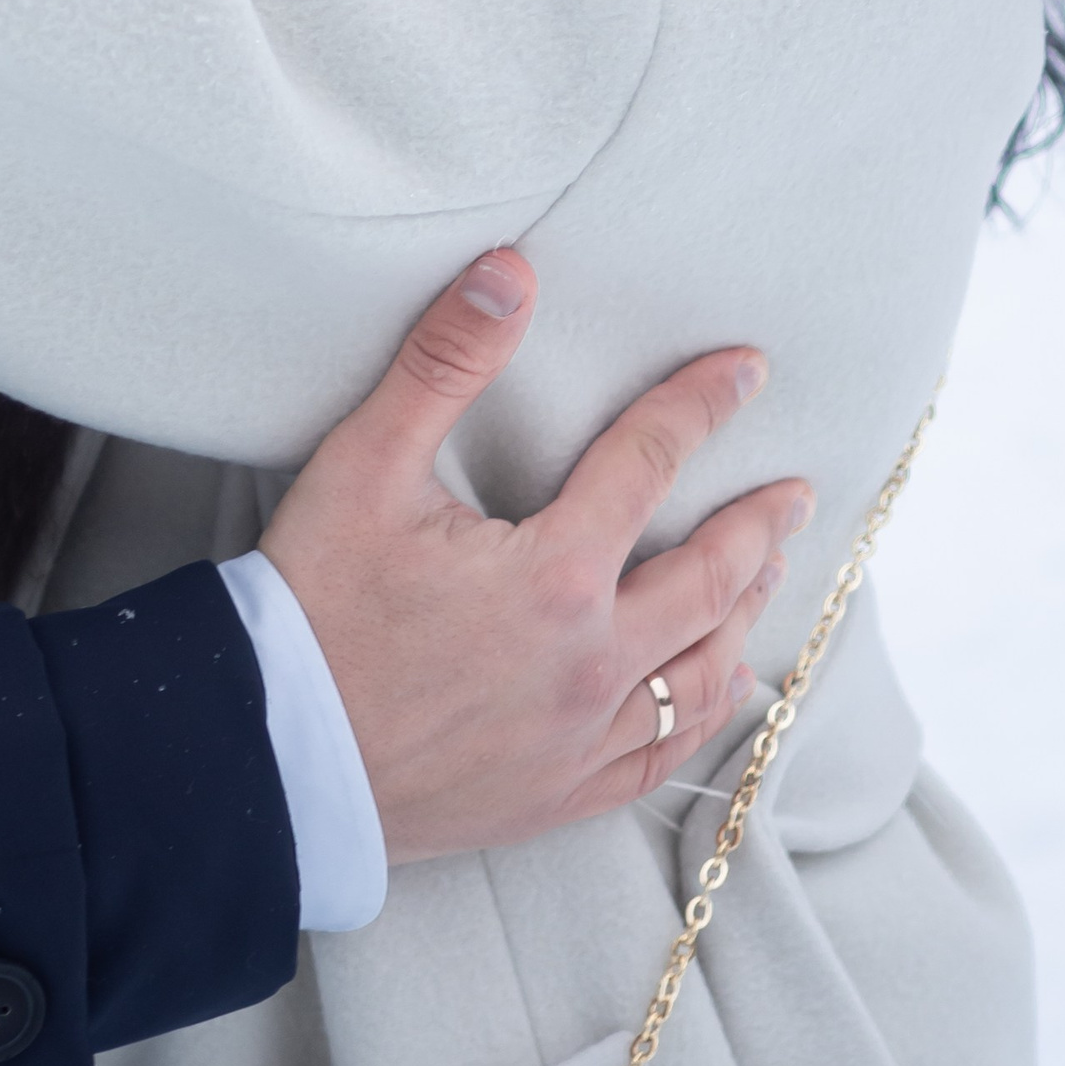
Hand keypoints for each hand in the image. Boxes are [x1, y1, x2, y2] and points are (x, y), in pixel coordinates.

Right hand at [261, 253, 811, 866]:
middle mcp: (591, 662)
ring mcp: (581, 738)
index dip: (700, 405)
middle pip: (710, 579)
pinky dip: (704, 712)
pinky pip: (662, 754)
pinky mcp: (559, 793)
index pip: (651, 463)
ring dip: (745, 613)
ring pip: (702, 673)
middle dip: (758, 525)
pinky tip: (718, 687)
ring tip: (768, 573)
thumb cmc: (312, 606)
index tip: (744, 372)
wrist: (270, 754)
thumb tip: (509, 272)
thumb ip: (444, 363)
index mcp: (555, 575)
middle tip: (794, 491)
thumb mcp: (365, 466)